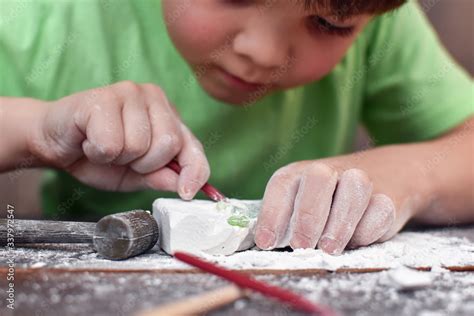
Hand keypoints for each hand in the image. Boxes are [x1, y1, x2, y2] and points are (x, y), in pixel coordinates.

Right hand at [27, 81, 209, 198]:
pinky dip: (97, 153)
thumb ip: (160, 177)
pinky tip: (89, 140)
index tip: (186, 193)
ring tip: (104, 146)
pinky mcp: (102, 98)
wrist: (54, 142)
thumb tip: (184, 186)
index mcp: (168, 115)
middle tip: (122, 157)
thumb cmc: (98, 155)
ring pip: (138, 145)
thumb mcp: (136, 175)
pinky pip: (110, 144)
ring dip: (117, 158)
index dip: (194, 172)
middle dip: (143, 164)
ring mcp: (128, 93)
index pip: (192, 146)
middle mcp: (153, 97)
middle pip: (168, 144)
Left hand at [254, 146, 430, 254]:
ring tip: (329, 248)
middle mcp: (327, 171)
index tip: (266, 242)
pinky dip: (367, 229)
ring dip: (339, 223)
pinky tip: (357, 241)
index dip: (272, 215)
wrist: (384, 176)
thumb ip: (286, 225)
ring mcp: (359, 179)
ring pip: (352, 191)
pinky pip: (379, 210)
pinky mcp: (387, 197)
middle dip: (307, 216)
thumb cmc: (327, 203)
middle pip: (317, 179)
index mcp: (298, 174)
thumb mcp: (299, 209)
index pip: (281, 186)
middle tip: (301, 245)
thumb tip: (269, 247)